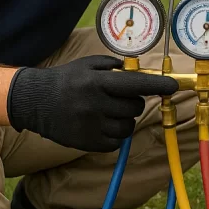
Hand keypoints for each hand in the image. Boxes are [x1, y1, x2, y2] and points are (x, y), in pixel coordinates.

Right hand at [6, 55, 178, 151]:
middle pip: (135, 107)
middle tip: (120, 98)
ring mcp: (92, 126)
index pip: (136, 84)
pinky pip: (116, 141)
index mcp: (98, 83)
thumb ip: (112, 66)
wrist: (35, 102)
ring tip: (109, 112)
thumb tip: (137, 71)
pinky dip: (115, 134)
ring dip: (125, 119)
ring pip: (128, 126)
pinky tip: (102, 124)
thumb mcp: (87, 65)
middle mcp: (96, 105)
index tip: (173, 86)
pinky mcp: (88, 143)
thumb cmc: (65, 80)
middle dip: (133, 102)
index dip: (158, 85)